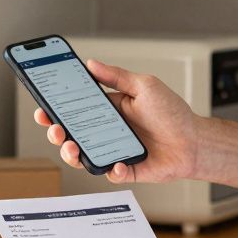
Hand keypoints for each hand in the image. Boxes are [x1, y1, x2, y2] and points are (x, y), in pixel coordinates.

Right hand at [35, 58, 199, 183]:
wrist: (195, 141)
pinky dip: (111, 169)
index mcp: (108, 110)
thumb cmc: (173, 113)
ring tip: (72, 147)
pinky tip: (117, 163)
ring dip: (72, 154)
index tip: (42, 106)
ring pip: (83, 157)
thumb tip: (91, 63)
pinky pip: (110, 174)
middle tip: (54, 128)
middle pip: (71, 134)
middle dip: (56, 132)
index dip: (55, 109)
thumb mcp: (144, 86)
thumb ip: (116, 76)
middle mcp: (107, 132)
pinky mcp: (126, 170)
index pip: (74, 109)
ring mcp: (114, 152)